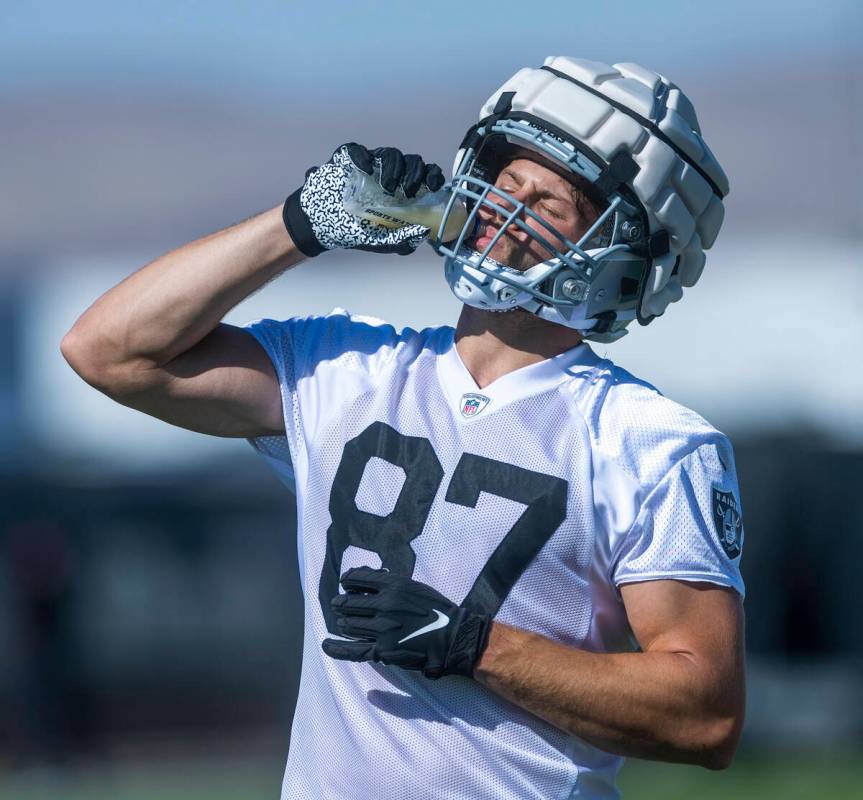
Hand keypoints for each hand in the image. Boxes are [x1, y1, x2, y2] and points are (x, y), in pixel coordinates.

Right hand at [283, 144, 444, 256]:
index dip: (432, 175)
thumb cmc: (356, 231)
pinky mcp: (348, 159)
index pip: (425, 175)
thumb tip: (423, 233)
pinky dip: (362, 157)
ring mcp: (370, 164)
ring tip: (387, 188)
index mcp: (403, 190)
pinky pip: (357, 150)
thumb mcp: (382, 240)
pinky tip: (363, 169)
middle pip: (412, 161)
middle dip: (415, 173)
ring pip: (389, 153)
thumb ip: (403, 239)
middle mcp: (390, 174)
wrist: (322, 226)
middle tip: (409, 190)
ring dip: (393, 168)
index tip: (433, 186)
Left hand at [321, 566, 490, 678]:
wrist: (452, 637)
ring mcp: (382, 629)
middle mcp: (385, 605)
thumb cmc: (437, 609)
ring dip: (344, 622)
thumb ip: (390, 581)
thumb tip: (364, 575)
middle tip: (337, 605)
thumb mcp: (414, 586)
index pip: (359, 579)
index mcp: (394, 586)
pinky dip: (337, 648)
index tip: (344, 582)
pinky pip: (353, 650)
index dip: (348, 580)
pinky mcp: (383, 651)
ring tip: (343, 621)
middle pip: (350, 603)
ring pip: (350, 625)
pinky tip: (325, 644)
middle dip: (341, 603)